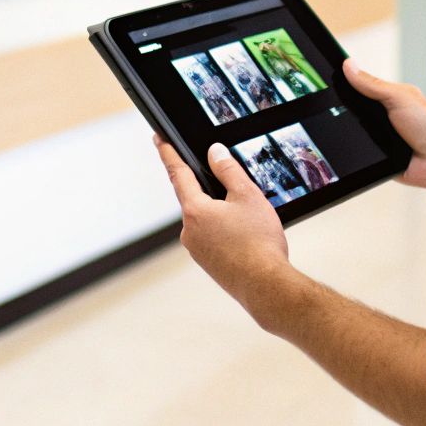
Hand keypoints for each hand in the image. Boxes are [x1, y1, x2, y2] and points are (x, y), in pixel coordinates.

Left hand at [155, 135, 295, 320]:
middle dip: (214, 193)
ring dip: (223, 216)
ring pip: (207, 221)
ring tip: (251, 225)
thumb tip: (214, 152)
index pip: (178, 173)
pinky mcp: (208, 264)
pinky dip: (227, 234)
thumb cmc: (259, 243)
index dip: (168, 153)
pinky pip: (213, 239)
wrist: (266, 287)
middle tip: (240, 198)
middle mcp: (189, 231)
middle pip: (197, 199)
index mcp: (195, 210)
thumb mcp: (248, 195)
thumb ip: (228, 170)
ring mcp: (197, 250)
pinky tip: (246, 240)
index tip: (158, 139)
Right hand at [341, 58, 425, 202]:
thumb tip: (349, 66)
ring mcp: (377, 134)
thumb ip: (373, 85)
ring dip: (350, 128)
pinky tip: (354, 145)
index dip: (344, 80)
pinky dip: (355, 146)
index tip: (326, 72)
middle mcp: (381, 114)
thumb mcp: (399, 98)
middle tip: (333, 103)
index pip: (360, 85)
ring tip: (350, 127)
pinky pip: (356, 148)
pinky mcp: (374, 154)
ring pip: (352, 128)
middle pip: (352, 106)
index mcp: (388, 96)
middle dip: (344, 106)